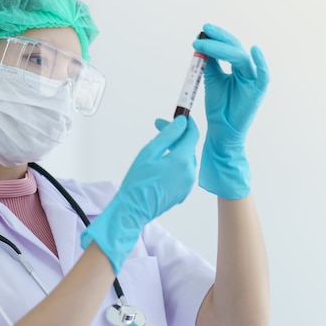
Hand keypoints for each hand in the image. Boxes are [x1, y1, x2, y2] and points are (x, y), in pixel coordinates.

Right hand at [81, 116, 198, 273]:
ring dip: (175, 150)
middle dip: (176, 136)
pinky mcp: (184, 192)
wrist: (133, 209)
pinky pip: (183, 172)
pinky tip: (159, 166)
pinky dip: (175, 164)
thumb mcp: (149, 152)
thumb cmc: (137, 183)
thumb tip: (181, 123)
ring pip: (186, 159)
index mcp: (183, 160)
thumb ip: (167, 135)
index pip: (192, 134)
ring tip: (157, 149)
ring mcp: (188, 184)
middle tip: (159, 128)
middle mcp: (190, 172)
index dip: (185, 122)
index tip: (177, 116)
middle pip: (188, 146)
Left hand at [193, 23, 269, 198]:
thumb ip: (209, 65)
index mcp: (235, 68)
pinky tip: (253, 50)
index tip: (202, 30)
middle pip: (234, 49)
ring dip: (224, 49)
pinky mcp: (258, 92)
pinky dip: (261, 62)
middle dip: (219, 39)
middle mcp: (246, 71)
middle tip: (204, 31)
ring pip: (242, 59)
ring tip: (207, 43)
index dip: (216, 37)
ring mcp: (253, 80)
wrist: (220, 132)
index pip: (227, 47)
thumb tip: (202, 46)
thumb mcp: (210, 82)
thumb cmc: (217, 109)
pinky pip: (263, 75)